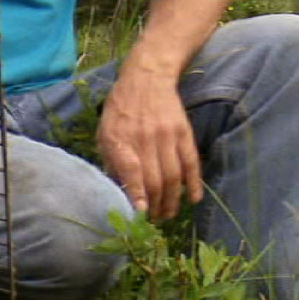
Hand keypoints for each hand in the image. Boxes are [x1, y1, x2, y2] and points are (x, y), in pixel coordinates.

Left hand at [96, 73, 201, 222]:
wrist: (147, 78)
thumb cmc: (120, 110)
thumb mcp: (105, 132)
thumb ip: (110, 160)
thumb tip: (117, 190)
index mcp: (121, 140)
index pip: (132, 171)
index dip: (137, 194)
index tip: (141, 213)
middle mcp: (145, 139)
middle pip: (155, 180)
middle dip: (155, 206)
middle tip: (153, 221)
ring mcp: (167, 136)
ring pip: (173, 176)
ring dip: (172, 200)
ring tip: (168, 215)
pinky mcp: (184, 133)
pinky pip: (191, 162)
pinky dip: (194, 182)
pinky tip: (193, 198)